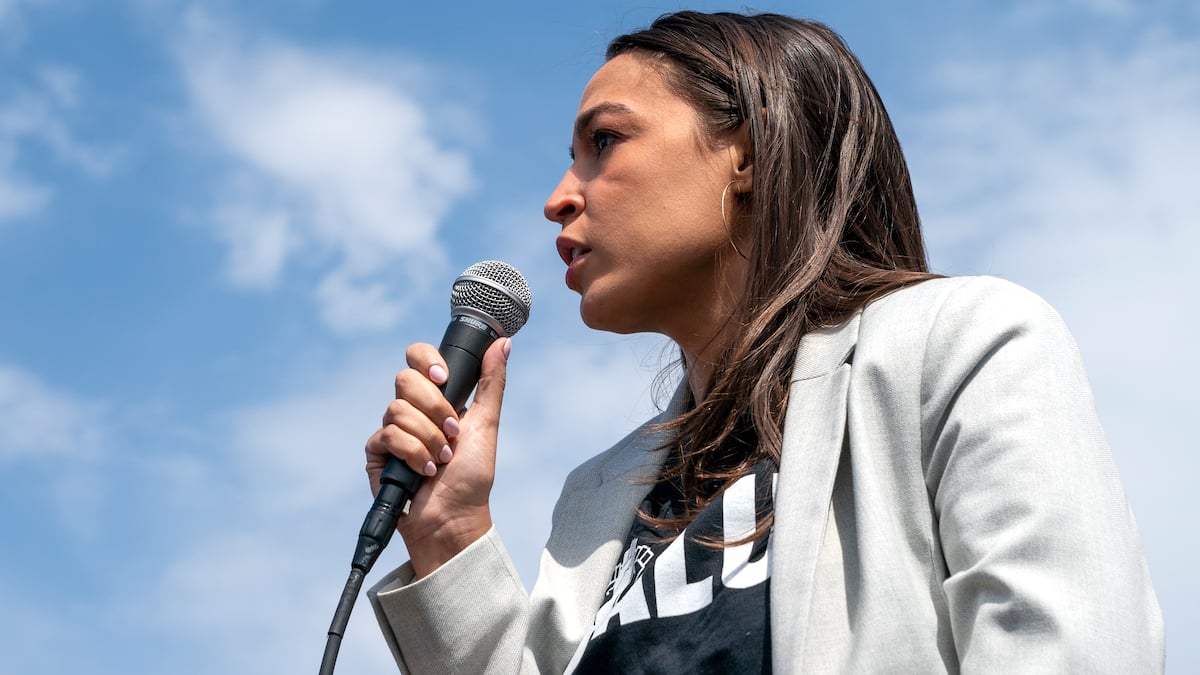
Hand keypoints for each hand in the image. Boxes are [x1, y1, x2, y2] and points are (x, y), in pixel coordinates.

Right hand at [364, 337, 511, 577]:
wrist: (455, 517)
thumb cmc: (472, 475)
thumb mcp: (487, 424)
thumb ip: (492, 382)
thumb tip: (503, 344)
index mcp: (436, 397)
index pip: (418, 357)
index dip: (427, 361)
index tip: (444, 379)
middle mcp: (411, 409)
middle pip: (405, 379)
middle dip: (434, 407)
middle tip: (452, 432)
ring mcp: (392, 430)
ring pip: (397, 409)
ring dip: (428, 438)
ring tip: (443, 460)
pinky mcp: (378, 453)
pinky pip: (388, 436)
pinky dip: (413, 454)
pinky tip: (426, 472)